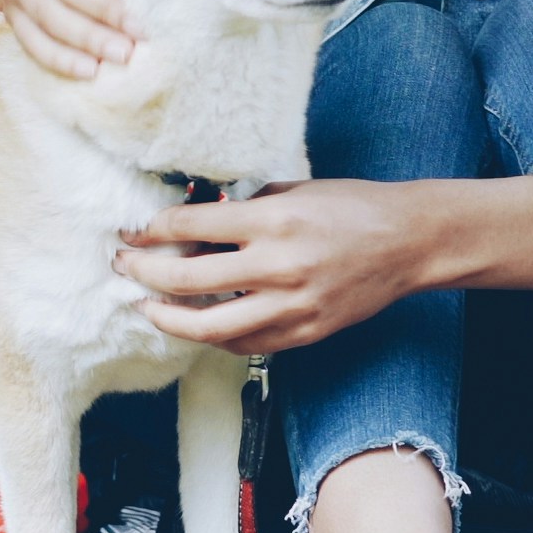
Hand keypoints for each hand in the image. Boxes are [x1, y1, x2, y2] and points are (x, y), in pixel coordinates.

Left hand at [113, 173, 532, 353]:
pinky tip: (197, 324)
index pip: (189, 227)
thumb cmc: (352, 206)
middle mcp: (278, 266)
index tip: (132, 231)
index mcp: (274, 220)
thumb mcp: (296, 189)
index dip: (150, 230)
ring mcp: (291, 306)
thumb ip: (246, 205)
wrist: (409, 242)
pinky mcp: (304, 333)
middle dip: (142, 273)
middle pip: (185, 280)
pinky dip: (213, 336)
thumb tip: (193, 218)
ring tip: (146, 307)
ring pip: (207, 327)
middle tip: (123, 266)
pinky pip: (244, 343)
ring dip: (166, 317)